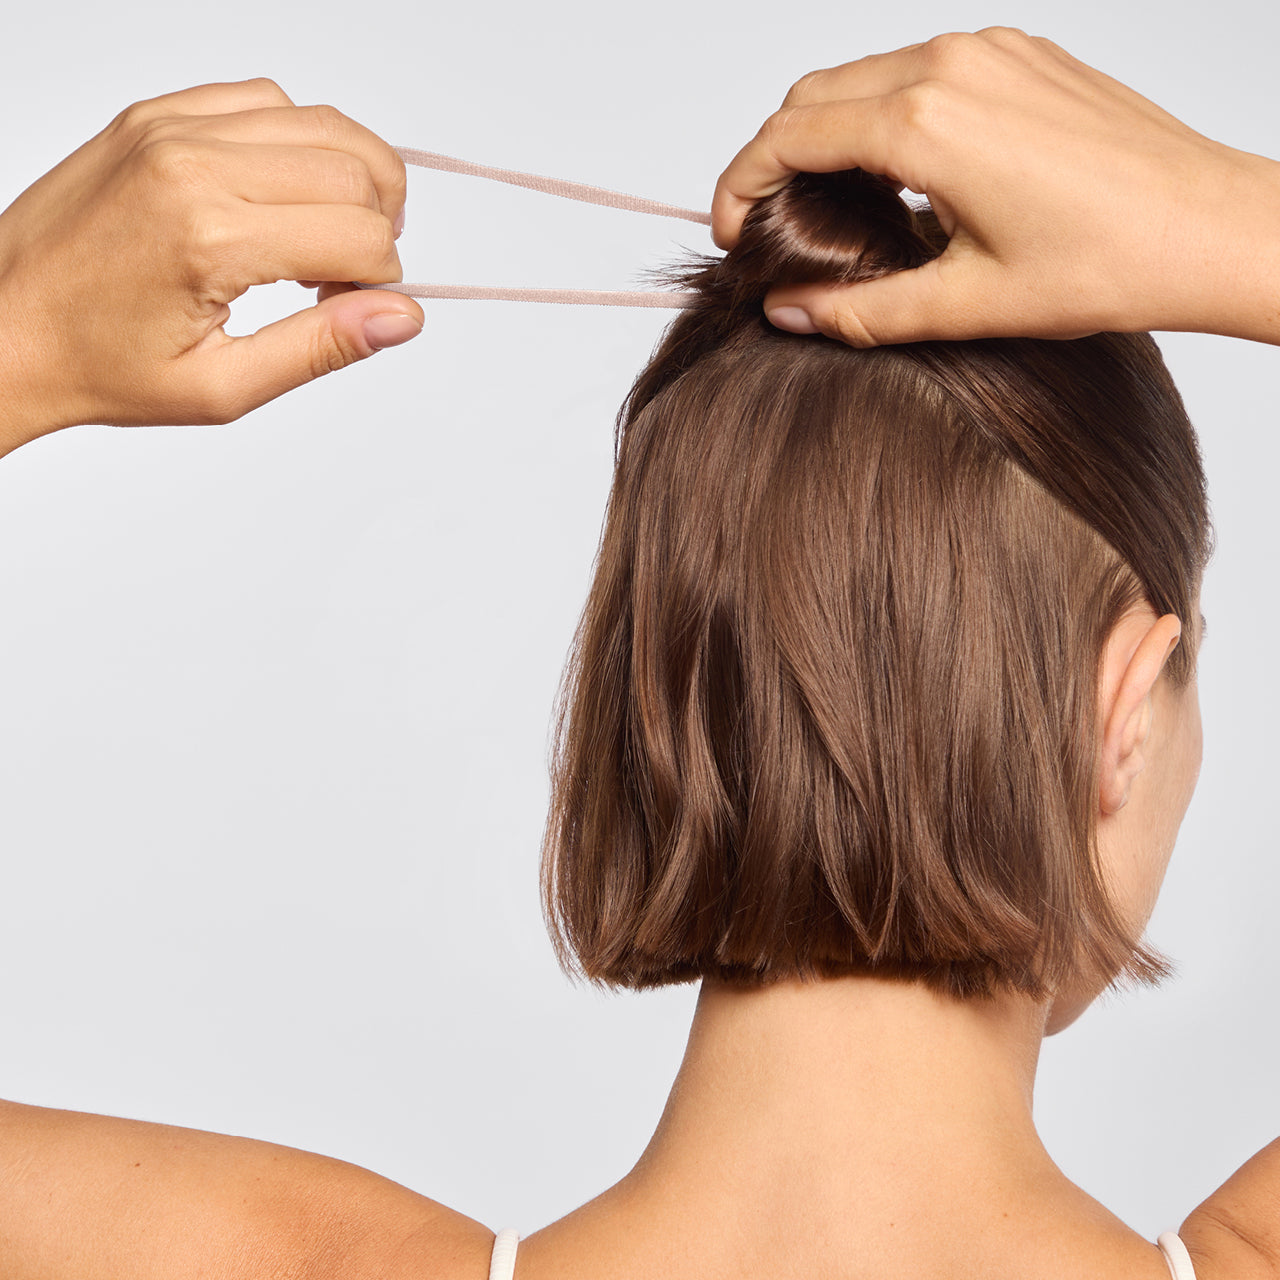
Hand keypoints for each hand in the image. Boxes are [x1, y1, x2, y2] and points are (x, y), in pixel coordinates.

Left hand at [0, 78, 423, 450]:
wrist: (2, 324)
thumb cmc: (101, 365)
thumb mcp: (222, 387)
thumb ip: (321, 348)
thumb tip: (404, 316)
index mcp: (210, 237)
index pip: (361, 237)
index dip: (381, 283)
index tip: (351, 311)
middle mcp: (193, 163)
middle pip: (356, 170)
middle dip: (378, 229)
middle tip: (344, 278)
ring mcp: (171, 128)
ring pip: (323, 124)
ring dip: (352, 180)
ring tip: (324, 236)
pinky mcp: (155, 114)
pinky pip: (266, 100)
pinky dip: (299, 143)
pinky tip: (282, 195)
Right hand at [711, 29, 1279, 346]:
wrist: (1212, 225)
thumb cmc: (1107, 265)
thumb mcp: (965, 305)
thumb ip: (858, 310)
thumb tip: (784, 312)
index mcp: (925, 124)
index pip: (788, 135)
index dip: (740, 185)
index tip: (732, 233)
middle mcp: (951, 65)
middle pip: (812, 93)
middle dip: (774, 156)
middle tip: (770, 224)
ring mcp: (990, 50)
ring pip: (863, 75)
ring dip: (828, 133)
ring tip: (831, 208)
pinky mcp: (1021, 53)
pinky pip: (920, 68)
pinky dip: (884, 114)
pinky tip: (900, 178)